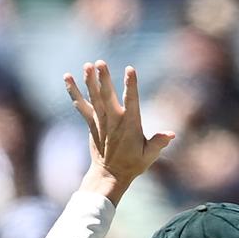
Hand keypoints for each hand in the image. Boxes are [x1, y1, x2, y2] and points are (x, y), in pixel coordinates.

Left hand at [65, 61, 173, 198]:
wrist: (109, 175)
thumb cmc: (133, 164)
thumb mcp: (150, 155)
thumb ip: (159, 143)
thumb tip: (171, 134)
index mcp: (130, 125)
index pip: (131, 101)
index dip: (131, 85)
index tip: (130, 70)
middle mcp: (114, 121)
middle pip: (108, 96)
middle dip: (104, 79)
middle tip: (100, 62)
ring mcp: (100, 122)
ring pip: (94, 98)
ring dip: (89, 81)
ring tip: (87, 65)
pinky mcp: (91, 124)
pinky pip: (81, 105)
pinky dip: (73, 92)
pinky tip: (68, 78)